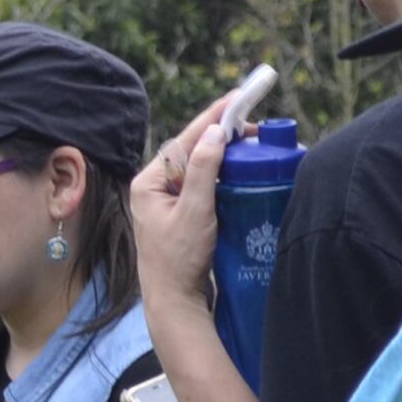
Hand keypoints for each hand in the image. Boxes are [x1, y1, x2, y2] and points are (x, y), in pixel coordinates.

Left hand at [131, 97, 236, 312]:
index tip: (237, 98)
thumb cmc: (179, 261)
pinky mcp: (184, 214)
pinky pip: (206, 184)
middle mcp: (156, 187)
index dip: (213, 117)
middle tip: (253, 124)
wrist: (175, 302)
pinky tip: (243, 169)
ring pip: (202, 166)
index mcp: (149, 182)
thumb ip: (204, 171)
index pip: (185, 139)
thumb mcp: (194, 211)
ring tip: (252, 141)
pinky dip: (225, 174)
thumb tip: (215, 132)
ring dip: (226, 154)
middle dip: (222, 134)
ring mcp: (170, 201)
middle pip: (193, 150)